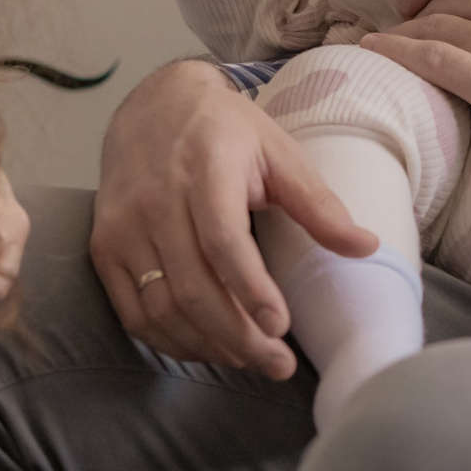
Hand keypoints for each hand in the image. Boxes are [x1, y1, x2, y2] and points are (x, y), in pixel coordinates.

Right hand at [90, 60, 376, 377]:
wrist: (153, 106)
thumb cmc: (225, 132)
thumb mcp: (278, 152)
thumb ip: (317, 203)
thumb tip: (366, 247)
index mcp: (204, 169)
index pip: (222, 240)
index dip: (250, 288)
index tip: (281, 327)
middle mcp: (156, 200)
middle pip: (192, 287)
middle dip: (238, 336)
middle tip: (278, 365)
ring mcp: (123, 227)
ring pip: (161, 307)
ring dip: (207, 345)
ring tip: (250, 360)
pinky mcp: (104, 247)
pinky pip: (133, 312)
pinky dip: (169, 341)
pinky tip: (207, 347)